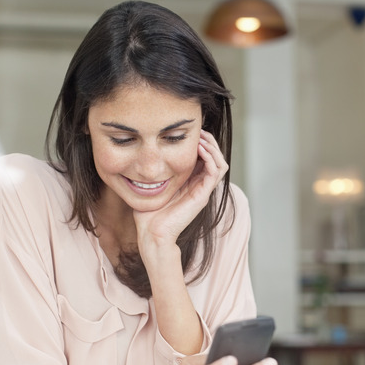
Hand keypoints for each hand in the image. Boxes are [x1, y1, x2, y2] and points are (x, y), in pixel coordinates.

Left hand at [134, 130, 227, 249]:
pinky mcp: (202, 195)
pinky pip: (215, 172)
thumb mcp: (152, 186)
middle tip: (199, 131)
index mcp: (190, 183)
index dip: (202, 143)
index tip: (190, 132)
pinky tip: (199, 149)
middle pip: (216, 158)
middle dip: (209, 142)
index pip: (205, 158)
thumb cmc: (149, 213)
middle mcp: (200, 186)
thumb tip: (144, 155)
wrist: (152, 233)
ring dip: (212, 147)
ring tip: (201, 138)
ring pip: (220, 163)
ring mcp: (203, 191)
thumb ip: (155, 172)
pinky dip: (210, 157)